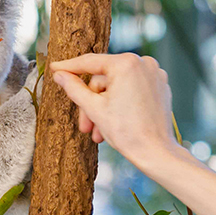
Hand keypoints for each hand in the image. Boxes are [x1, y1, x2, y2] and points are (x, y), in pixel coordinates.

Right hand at [48, 53, 190, 172]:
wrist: (156, 152)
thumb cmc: (127, 132)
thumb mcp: (94, 108)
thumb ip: (74, 88)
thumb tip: (60, 75)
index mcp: (126, 63)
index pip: (90, 62)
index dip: (69, 67)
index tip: (55, 68)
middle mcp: (143, 62)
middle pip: (104, 79)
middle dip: (92, 103)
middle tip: (84, 126)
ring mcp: (154, 73)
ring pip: (117, 86)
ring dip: (104, 108)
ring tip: (98, 132)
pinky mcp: (160, 85)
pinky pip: (132, 89)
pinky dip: (121, 103)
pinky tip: (114, 122)